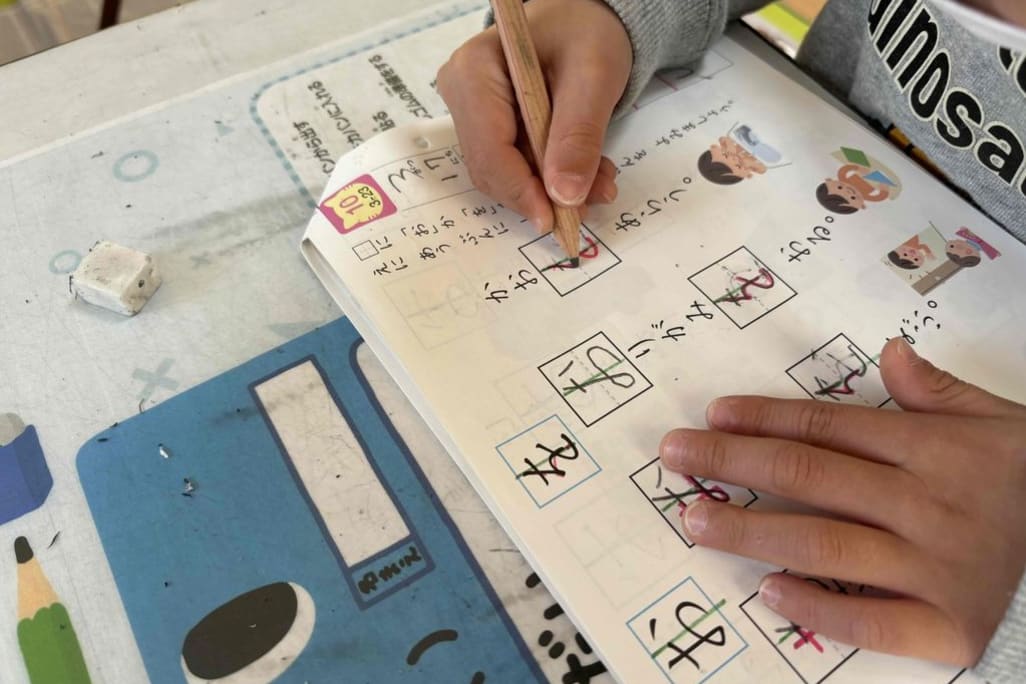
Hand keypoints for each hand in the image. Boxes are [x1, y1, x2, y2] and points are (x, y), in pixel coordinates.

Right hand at [436, 0, 630, 231]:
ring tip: (598, 182)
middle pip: (493, 167)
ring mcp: (472, 114)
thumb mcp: (593, 76)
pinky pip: (515, 167)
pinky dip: (550, 178)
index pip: (489, 147)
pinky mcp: (489, 130)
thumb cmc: (584, 32)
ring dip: (551, 188)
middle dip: (542, 191)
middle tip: (593, 197)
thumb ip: (579, 134)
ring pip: (505, 174)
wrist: (583, 22)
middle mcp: (462, 94)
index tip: (555, 218)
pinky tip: (583, 173)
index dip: (521, 189)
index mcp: (474, 69)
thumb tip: (566, 195)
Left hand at [659, 338, 1025, 665]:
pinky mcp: (947, 626)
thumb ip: (938, 392)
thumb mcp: (999, 423)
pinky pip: (869, 620)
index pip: (829, 428)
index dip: (764, 419)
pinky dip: (816, 607)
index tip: (712, 416)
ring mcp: (937, 567)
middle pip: (810, 476)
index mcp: (935, 448)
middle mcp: (929, 502)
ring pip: (823, 543)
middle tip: (674, 456)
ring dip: (750, 531)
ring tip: (693, 521)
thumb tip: (889, 352)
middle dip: (733, 463)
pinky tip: (767, 591)